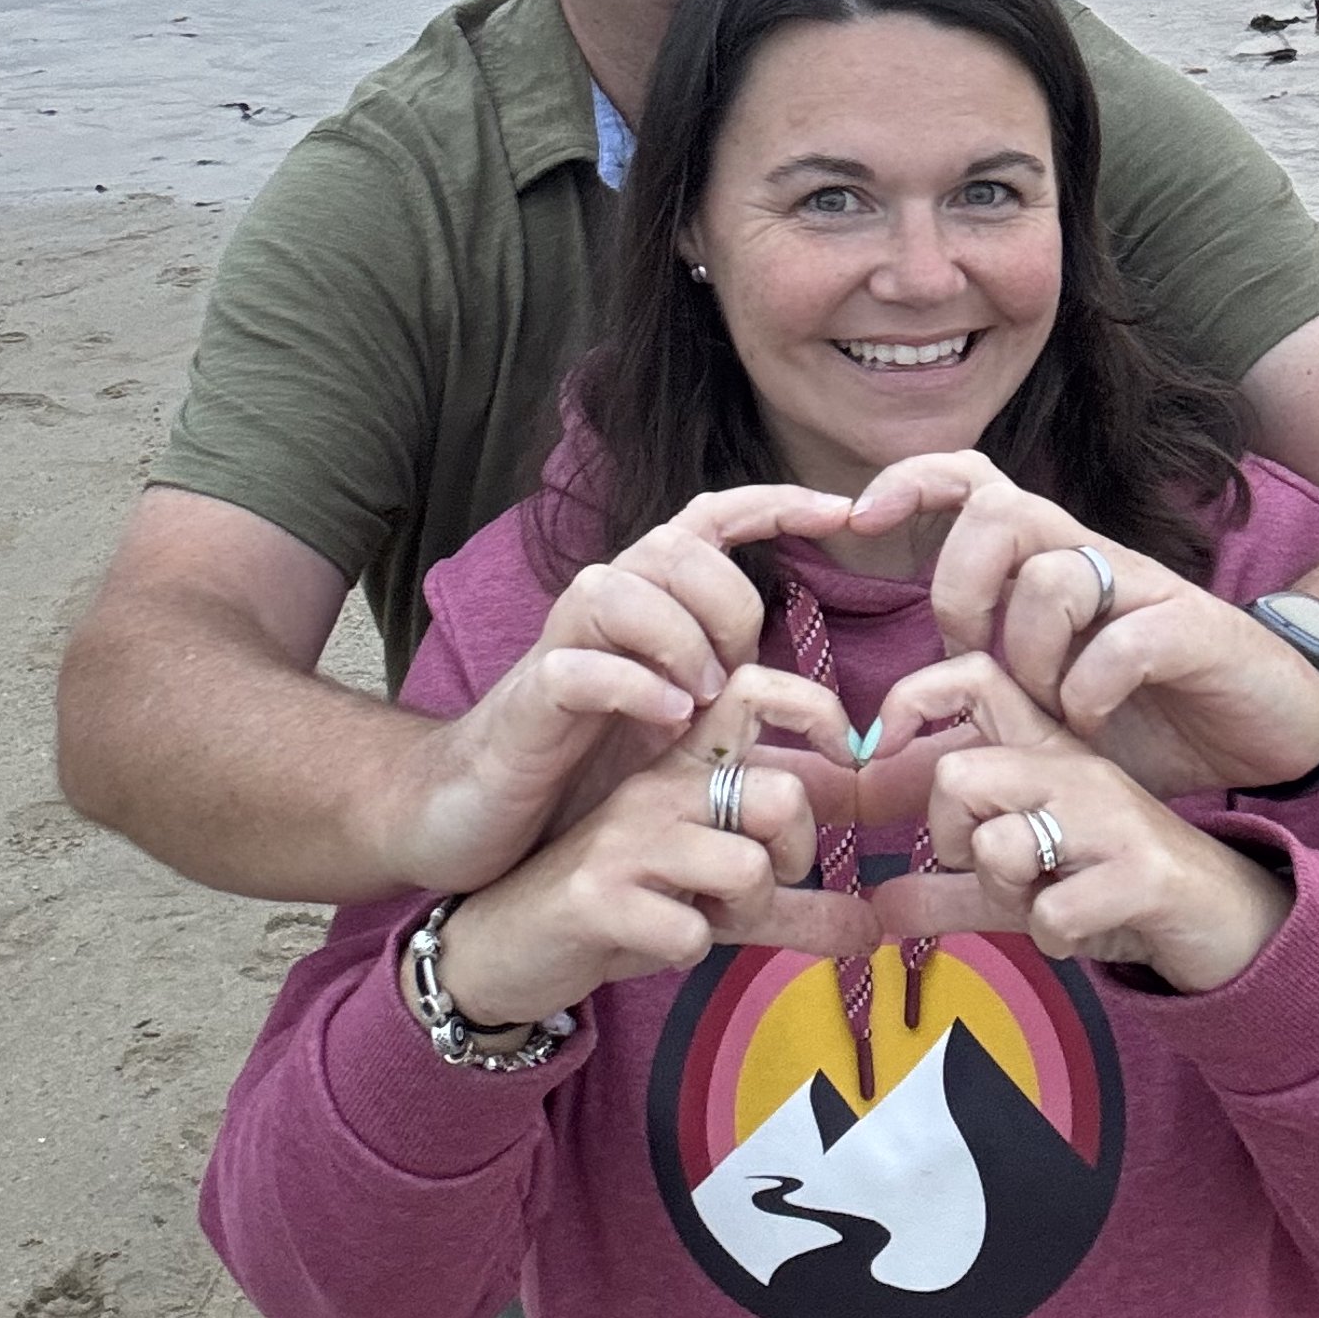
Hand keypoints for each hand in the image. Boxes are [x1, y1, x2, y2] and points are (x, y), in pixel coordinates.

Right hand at [386, 483, 854, 889]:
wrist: (474, 814)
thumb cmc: (582, 771)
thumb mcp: (674, 727)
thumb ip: (728, 697)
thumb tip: (817, 707)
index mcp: (644, 606)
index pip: (707, 520)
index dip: (774, 502)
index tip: (844, 511)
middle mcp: (600, 611)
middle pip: (671, 546)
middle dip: (722, 602)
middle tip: (732, 678)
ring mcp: (559, 651)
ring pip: (615, 586)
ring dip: (675, 640)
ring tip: (697, 705)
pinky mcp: (527, 705)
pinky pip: (575, 666)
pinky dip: (629, 686)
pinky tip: (665, 720)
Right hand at [419, 743, 880, 1033]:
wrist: (500, 947)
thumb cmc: (616, 906)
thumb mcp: (711, 901)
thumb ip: (792, 908)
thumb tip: (876, 926)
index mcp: (683, 765)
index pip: (758, 691)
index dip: (818, 713)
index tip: (847, 766)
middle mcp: (657, 783)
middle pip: (781, 795)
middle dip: (794, 855)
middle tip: (764, 885)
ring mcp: (624, 836)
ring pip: (747, 867)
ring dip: (742, 914)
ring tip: (700, 918)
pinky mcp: (594, 893)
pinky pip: (691, 933)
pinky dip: (686, 951)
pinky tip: (646, 941)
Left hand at [846, 453, 1318, 799]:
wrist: (1278, 727)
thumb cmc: (1150, 724)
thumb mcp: (1042, 730)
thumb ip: (961, 737)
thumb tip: (861, 773)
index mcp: (1050, 567)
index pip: (974, 479)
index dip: (912, 480)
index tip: (858, 519)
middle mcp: (1093, 562)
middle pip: (1003, 510)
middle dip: (962, 587)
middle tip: (972, 659)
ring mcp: (1147, 590)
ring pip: (1056, 573)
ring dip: (1032, 652)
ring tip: (1046, 709)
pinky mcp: (1197, 630)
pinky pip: (1128, 636)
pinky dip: (1094, 687)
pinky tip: (1094, 724)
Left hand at [866, 676, 1289, 994]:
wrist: (1231, 920)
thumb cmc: (1117, 888)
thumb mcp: (1026, 886)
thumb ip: (952, 889)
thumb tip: (877, 903)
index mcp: (1046, 750)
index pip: (969, 676)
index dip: (910, 704)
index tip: (882, 764)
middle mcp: (1076, 766)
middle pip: (957, 775)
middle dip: (952, 841)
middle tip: (989, 869)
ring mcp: (1113, 817)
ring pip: (999, 845)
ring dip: (1006, 895)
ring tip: (1046, 900)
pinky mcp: (1146, 872)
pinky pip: (1051, 913)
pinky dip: (1055, 938)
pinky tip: (1086, 930)